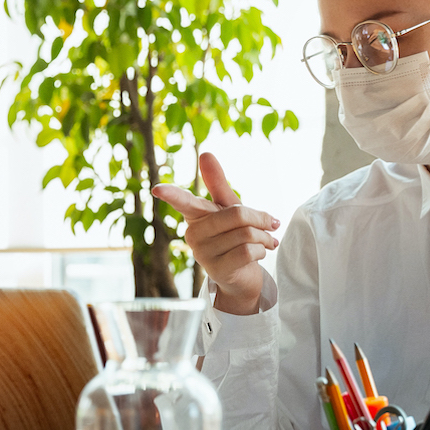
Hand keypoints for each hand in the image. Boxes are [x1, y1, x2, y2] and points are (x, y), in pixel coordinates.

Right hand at [150, 153, 278, 314]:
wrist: (242, 276)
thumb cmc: (234, 236)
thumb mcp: (228, 207)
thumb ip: (217, 183)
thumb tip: (205, 153)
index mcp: (196, 215)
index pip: (183, 202)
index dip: (171, 194)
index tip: (157, 189)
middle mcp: (193, 233)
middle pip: (236, 214)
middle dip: (260, 218)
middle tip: (273, 223)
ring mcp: (202, 254)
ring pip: (245, 233)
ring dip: (265, 237)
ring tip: (268, 241)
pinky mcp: (216, 270)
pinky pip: (247, 251)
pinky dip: (262, 250)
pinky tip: (260, 253)